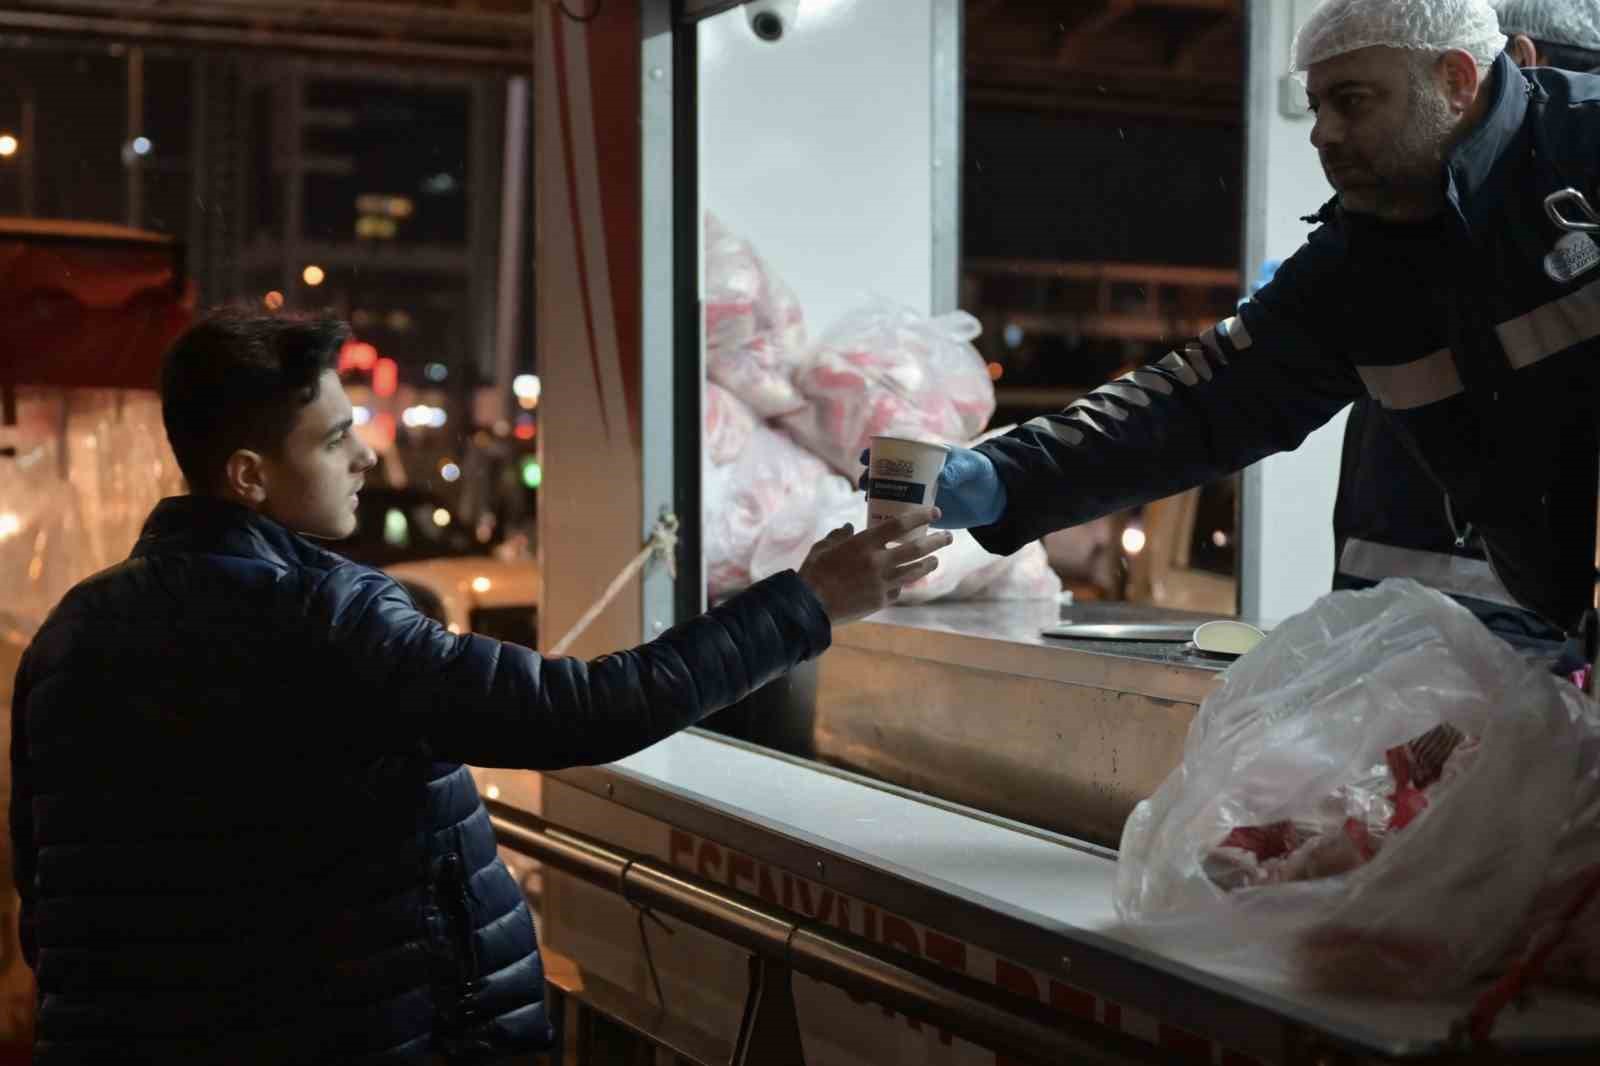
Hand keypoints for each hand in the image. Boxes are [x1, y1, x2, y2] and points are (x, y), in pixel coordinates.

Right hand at [797, 508, 951, 625]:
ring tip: (936, 560)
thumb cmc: (814, 572)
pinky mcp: (880, 601)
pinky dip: (902, 584)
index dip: (920, 517)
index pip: (900, 525)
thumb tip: (848, 528)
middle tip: (948, 537)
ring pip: (914, 572)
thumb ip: (838, 535)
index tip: (935, 513)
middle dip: (936, 542)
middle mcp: (878, 562)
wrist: (810, 606)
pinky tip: (903, 582)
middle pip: (917, 550)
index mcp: (864, 544)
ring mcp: (882, 583)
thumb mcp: (823, 547)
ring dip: (928, 564)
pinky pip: (898, 590)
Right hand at [857, 446, 1005, 529]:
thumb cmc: (981, 474)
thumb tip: (943, 478)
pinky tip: (879, 522)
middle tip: (863, 484)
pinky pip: (902, 513)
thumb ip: (959, 470)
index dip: (877, 452)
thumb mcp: (971, 468)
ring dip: (875, 496)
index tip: (865, 458)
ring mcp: (917, 493)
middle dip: (870, 476)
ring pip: (889, 493)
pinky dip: (890, 516)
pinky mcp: (922, 512)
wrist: (993, 498)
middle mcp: (916, 474)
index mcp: (924, 456)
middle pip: (885, 472)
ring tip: (867, 502)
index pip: (895, 450)